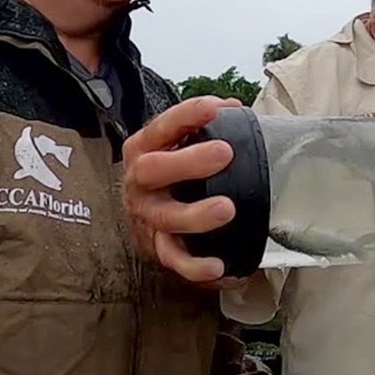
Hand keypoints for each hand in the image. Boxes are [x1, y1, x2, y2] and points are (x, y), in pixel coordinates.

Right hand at [121, 95, 247, 288]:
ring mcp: (148, 216)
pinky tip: (220, 266)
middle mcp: (140, 182)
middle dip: (189, 161)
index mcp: (144, 149)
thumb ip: (201, 127)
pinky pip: (175, 260)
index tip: (214, 108)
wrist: (139, 217)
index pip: (161, 127)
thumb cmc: (168, 173)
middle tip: (224, 153)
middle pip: (154, 170)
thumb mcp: (175, 144)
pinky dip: (196, 266)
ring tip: (227, 208)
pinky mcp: (158, 247)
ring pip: (167, 218)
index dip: (186, 116)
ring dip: (196, 215)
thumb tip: (235, 109)